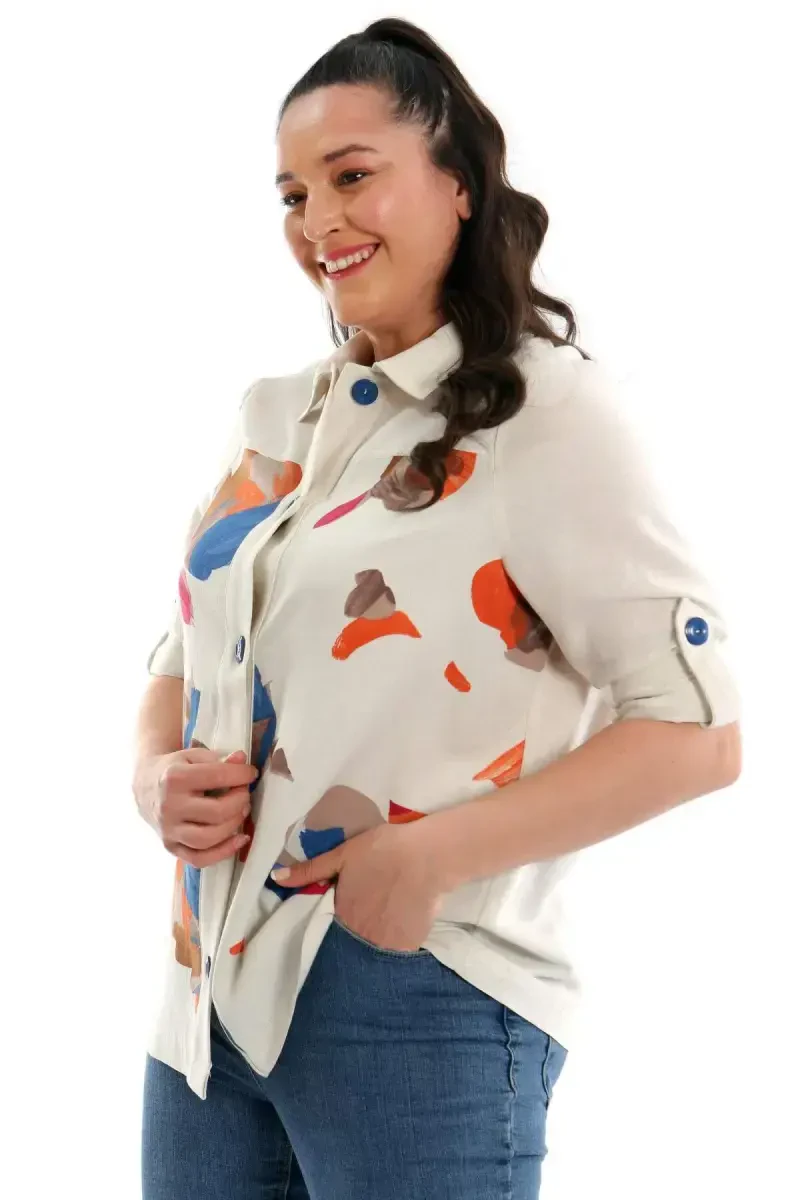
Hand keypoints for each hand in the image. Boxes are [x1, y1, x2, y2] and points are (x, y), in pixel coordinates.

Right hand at [133, 748, 258, 866]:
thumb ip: (219, 759)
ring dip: (234, 826)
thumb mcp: (194, 757)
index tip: (251, 773)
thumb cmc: (175, 770)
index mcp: (175, 778)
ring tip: (242, 812)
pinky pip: (199, 859)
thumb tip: (241, 759)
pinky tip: (239, 839)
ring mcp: (169, 830)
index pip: (217, 777)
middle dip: (240, 801)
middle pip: (216, 812)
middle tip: (245, 794)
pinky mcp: (171, 847)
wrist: (146, 786)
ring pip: (208, 839)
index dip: (241, 775)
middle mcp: (169, 806)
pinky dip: (223, 852)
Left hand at [271, 822, 442, 951]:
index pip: (334, 925)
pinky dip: (398, 940)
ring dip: (377, 937)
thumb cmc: (383, 850)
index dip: (342, 915)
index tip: (351, 905)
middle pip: (354, 938)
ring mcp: (386, 944)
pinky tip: (403, 921)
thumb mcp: (342, 854)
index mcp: (342, 913)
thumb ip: (310, 870)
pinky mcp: (410, 945)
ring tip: (388, 917)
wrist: (428, 856)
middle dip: (359, 930)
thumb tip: (276, 878)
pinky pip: (398, 950)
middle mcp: (361, 935)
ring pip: (376, 947)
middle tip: (372, 909)